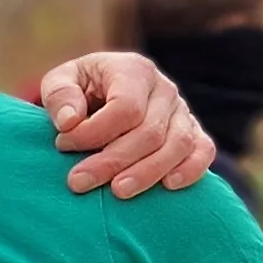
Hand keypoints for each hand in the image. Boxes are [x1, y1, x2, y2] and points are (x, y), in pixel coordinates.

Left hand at [33, 52, 216, 196]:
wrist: (105, 94)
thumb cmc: (80, 90)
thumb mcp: (61, 82)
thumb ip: (59, 95)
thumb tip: (69, 121)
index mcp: (134, 70)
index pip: (124, 107)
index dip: (94, 132)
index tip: (63, 144)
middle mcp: (164, 89)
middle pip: (148, 132)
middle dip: (112, 161)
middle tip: (78, 182)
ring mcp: (182, 112)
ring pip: (177, 145)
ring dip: (147, 173)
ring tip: (117, 192)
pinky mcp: (194, 133)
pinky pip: (203, 151)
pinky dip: (191, 169)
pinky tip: (168, 186)